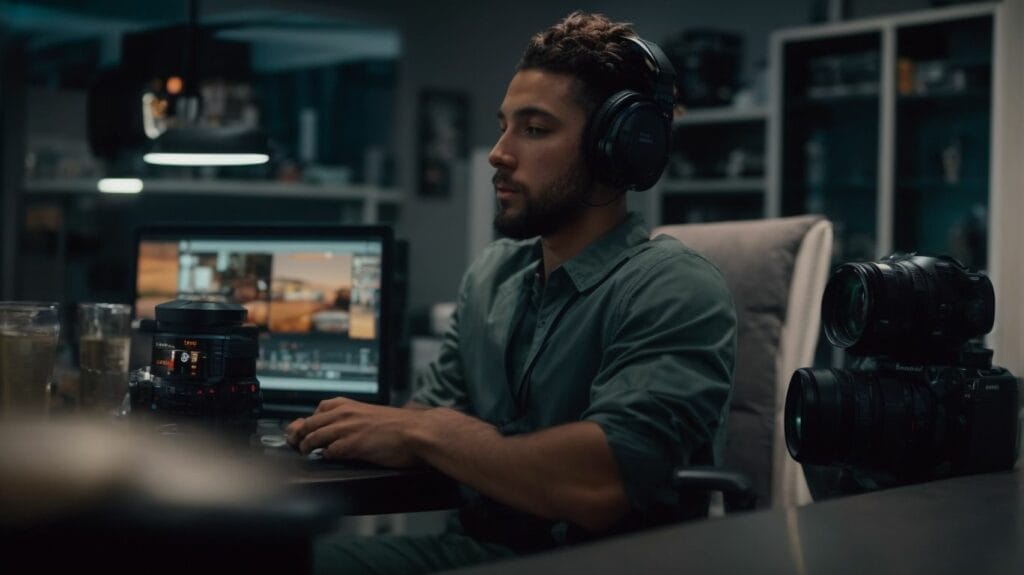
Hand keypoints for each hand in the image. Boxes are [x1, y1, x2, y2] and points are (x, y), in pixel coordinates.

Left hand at [284, 397, 423, 467]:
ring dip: (306, 446)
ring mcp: (347, 429)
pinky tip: (326, 457)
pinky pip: (328, 450)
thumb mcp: (373, 415)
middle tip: (294, 443)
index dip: (307, 421)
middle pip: (309, 424)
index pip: (318, 410)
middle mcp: (344, 413)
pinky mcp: (352, 445)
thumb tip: (344, 427)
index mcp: (349, 404)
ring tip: (304, 452)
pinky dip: (324, 455)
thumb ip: (355, 419)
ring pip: (314, 437)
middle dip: (298, 435)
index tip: (301, 430)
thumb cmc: (401, 427)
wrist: (417, 432)